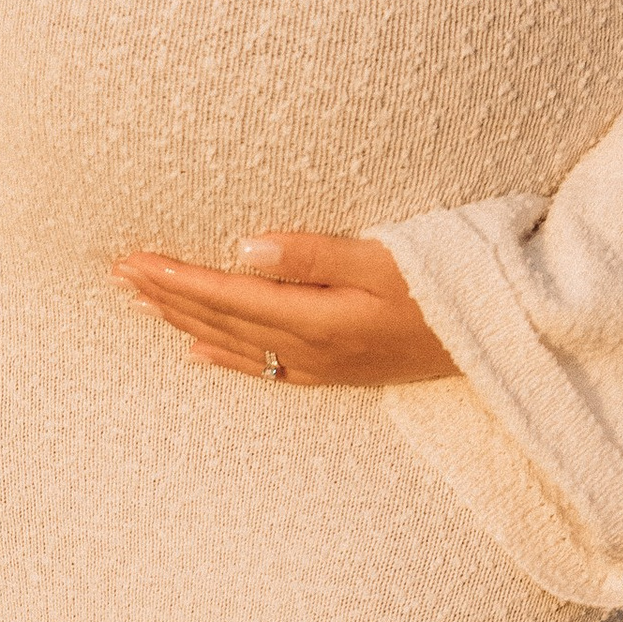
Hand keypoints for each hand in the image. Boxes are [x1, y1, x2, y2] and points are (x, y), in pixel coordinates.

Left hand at [113, 229, 457, 388]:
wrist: (504, 341)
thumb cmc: (451, 288)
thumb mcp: (387, 259)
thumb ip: (313, 254)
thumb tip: (241, 248)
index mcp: (315, 317)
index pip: (224, 294)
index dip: (174, 278)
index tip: (131, 261)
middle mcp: (309, 349)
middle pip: (218, 320)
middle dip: (166, 297)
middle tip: (118, 275)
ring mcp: (321, 366)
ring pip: (232, 343)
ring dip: (183, 322)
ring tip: (141, 305)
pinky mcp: (337, 373)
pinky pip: (263, 369)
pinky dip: (223, 358)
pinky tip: (195, 352)